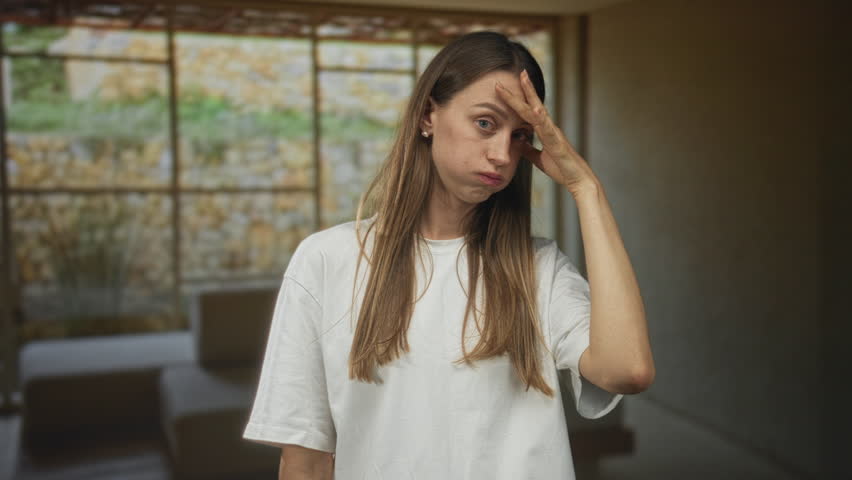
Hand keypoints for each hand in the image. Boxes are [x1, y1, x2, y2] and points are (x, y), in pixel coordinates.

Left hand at [495, 70, 597, 195]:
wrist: (577, 180)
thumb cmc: (561, 169)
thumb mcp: (538, 158)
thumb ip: (528, 149)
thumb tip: (517, 141)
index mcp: (545, 130)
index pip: (528, 111)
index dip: (518, 99)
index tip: (507, 86)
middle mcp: (549, 128)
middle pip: (534, 105)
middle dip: (525, 88)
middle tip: (519, 71)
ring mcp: (554, 134)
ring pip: (539, 111)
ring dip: (531, 95)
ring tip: (524, 80)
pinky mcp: (558, 144)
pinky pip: (548, 129)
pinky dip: (542, 118)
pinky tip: (536, 108)